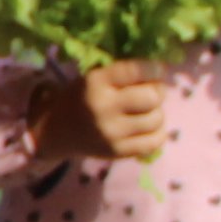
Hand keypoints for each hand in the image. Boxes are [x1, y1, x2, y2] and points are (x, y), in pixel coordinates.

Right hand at [61, 56, 175, 166]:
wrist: (57, 132)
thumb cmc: (82, 98)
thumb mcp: (95, 77)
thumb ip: (124, 74)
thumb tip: (163, 74)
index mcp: (95, 83)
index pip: (136, 71)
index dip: (155, 69)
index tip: (158, 70)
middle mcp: (103, 108)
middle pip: (152, 97)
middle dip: (157, 92)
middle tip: (152, 92)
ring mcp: (111, 133)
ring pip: (157, 119)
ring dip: (157, 112)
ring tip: (145, 111)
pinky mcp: (118, 152)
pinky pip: (155, 142)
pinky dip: (157, 132)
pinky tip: (146, 127)